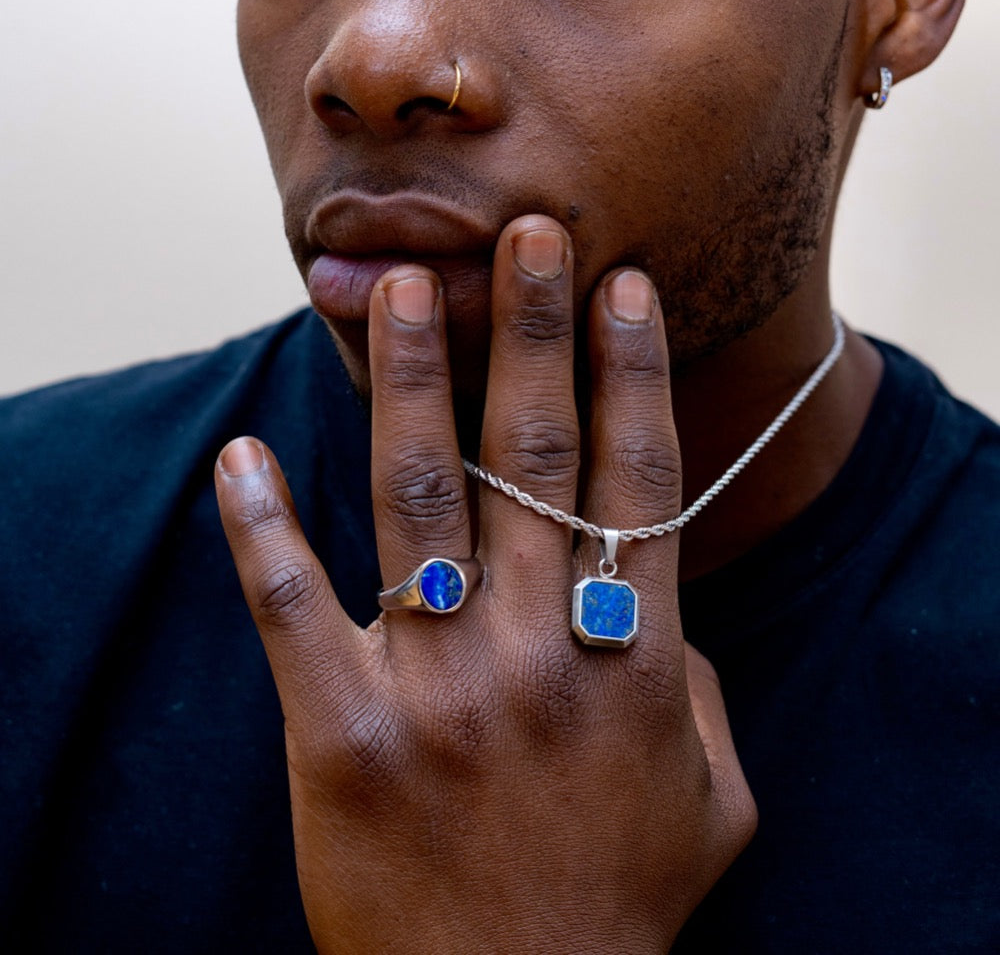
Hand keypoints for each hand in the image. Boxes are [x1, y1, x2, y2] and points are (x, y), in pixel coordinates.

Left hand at [216, 216, 755, 953]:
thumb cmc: (619, 902)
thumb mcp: (711, 794)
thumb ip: (695, 689)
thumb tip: (661, 613)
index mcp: (631, 659)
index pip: (637, 480)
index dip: (631, 373)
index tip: (622, 287)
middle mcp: (534, 650)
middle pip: (535, 458)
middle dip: (535, 333)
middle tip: (527, 235)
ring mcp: (433, 684)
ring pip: (419, 499)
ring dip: (411, 383)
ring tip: (401, 287)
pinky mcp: (338, 731)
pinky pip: (291, 605)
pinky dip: (260, 526)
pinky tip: (238, 454)